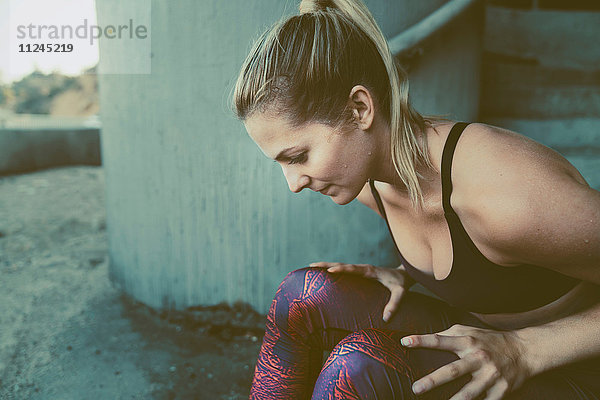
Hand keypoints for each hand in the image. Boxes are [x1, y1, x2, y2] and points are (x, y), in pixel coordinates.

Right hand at [309, 262, 412, 321]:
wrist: (405, 274)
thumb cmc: (401, 283)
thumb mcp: (400, 293)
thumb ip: (394, 304)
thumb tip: (385, 319)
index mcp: (369, 271)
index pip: (352, 269)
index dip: (341, 269)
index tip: (329, 271)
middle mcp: (363, 268)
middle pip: (342, 264)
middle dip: (326, 264)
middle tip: (311, 265)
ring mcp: (360, 270)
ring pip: (341, 266)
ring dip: (327, 265)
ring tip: (312, 268)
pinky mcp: (360, 273)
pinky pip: (344, 270)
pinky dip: (333, 269)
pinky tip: (325, 274)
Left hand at [400, 324, 530, 398]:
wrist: (524, 350)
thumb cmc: (490, 340)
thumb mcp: (470, 331)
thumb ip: (449, 334)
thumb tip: (425, 337)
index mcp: (468, 341)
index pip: (440, 340)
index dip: (422, 340)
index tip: (404, 342)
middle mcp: (478, 358)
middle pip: (452, 370)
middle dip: (433, 380)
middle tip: (416, 388)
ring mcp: (490, 375)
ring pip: (470, 392)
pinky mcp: (501, 389)